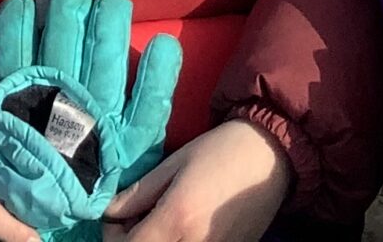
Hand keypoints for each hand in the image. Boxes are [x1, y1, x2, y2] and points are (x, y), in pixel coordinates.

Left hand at [102, 116, 294, 241]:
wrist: (272, 155)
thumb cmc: (221, 150)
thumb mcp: (175, 163)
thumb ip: (139, 192)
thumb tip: (110, 212)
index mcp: (178, 217)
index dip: (113, 235)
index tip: (116, 217)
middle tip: (134, 221)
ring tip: (158, 222)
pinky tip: (180, 228)